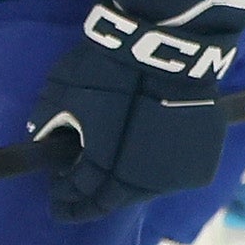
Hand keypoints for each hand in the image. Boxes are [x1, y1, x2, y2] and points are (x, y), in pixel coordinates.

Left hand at [30, 0, 244, 222]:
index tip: (56, 198)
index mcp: (106, 165)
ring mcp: (176, 168)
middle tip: (80, 193)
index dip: (66, 199)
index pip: (82, 194)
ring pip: (147, 188)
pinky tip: (144, 158)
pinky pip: (174, 172)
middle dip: (94, 198)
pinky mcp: (201, 153)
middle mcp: (143, 177)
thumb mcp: (63, 93)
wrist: (165, 45)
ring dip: (127, 185)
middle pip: (115, 199)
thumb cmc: (107, 67)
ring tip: (113, 175)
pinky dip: (156, 171)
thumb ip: (49, 122)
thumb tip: (43, 138)